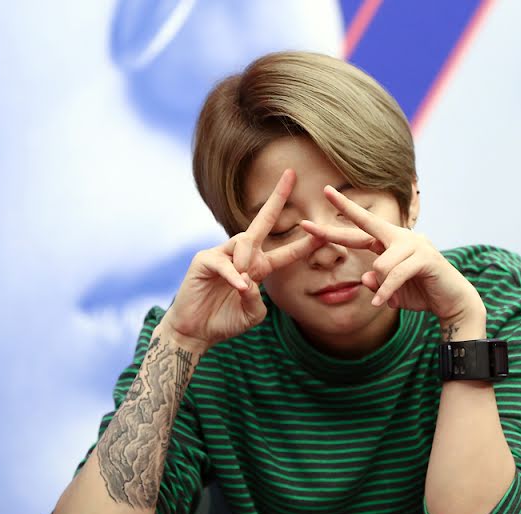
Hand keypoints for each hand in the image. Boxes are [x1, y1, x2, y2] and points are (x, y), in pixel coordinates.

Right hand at [164, 169, 323, 349]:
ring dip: (248, 262)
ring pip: (244, 242)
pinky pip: (224, 263)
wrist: (195, 331)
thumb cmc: (224, 322)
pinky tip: (238, 286)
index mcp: (258, 267)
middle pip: (262, 221)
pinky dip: (232, 275)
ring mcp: (222, 254)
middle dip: (278, 198)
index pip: (286, 252)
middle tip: (291, 174)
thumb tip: (249, 280)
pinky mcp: (204, 260)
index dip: (306, 243)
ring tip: (241, 286)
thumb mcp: (251, 314)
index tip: (325, 230)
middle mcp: (242, 255)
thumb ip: (256, 300)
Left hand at [301, 185, 484, 328]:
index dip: (344, 211)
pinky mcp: (425, 258)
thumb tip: (366, 277)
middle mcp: (402, 237)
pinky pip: (394, 275)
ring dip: (382, 287)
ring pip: (379, 265)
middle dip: (338, 220)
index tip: (325, 193)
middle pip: (366, 225)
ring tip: (390, 298)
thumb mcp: (390, 291)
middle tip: (312, 213)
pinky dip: (387, 292)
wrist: (453, 302)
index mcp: (391, 241)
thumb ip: (376, 283)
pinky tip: (384, 304)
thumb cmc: (421, 292)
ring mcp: (415, 244)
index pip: (362, 226)